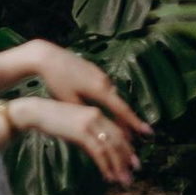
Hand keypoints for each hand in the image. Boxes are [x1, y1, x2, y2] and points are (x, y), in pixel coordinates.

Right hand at [12, 95, 139, 189]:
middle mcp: (97, 116)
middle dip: (127, 158)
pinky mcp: (81, 132)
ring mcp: (89, 124)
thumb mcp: (74, 124)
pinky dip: (105, 166)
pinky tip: (108, 176)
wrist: (36, 112)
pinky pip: (98, 152)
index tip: (133, 160)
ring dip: (119, 166)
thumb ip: (88, 133)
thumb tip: (97, 150)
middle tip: (135, 172)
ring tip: (123, 180)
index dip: (127, 147)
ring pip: (111, 147)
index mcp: (97, 113)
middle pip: (118, 139)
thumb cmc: (52, 119)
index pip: (117, 131)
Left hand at [23, 40, 147, 135]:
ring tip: (118, 126)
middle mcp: (104, 81)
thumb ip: (86, 114)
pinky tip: (105, 109)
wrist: (47, 56)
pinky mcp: (94, 71)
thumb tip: (98, 125)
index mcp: (100, 90)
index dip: (135, 123)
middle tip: (131, 137)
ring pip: (113, 97)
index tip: (147, 132)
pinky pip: (106, 89)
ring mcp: (100, 74)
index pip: (122, 110)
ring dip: (117, 111)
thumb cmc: (57, 81)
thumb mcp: (70, 101)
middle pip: (120, 104)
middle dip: (126, 121)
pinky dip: (109, 101)